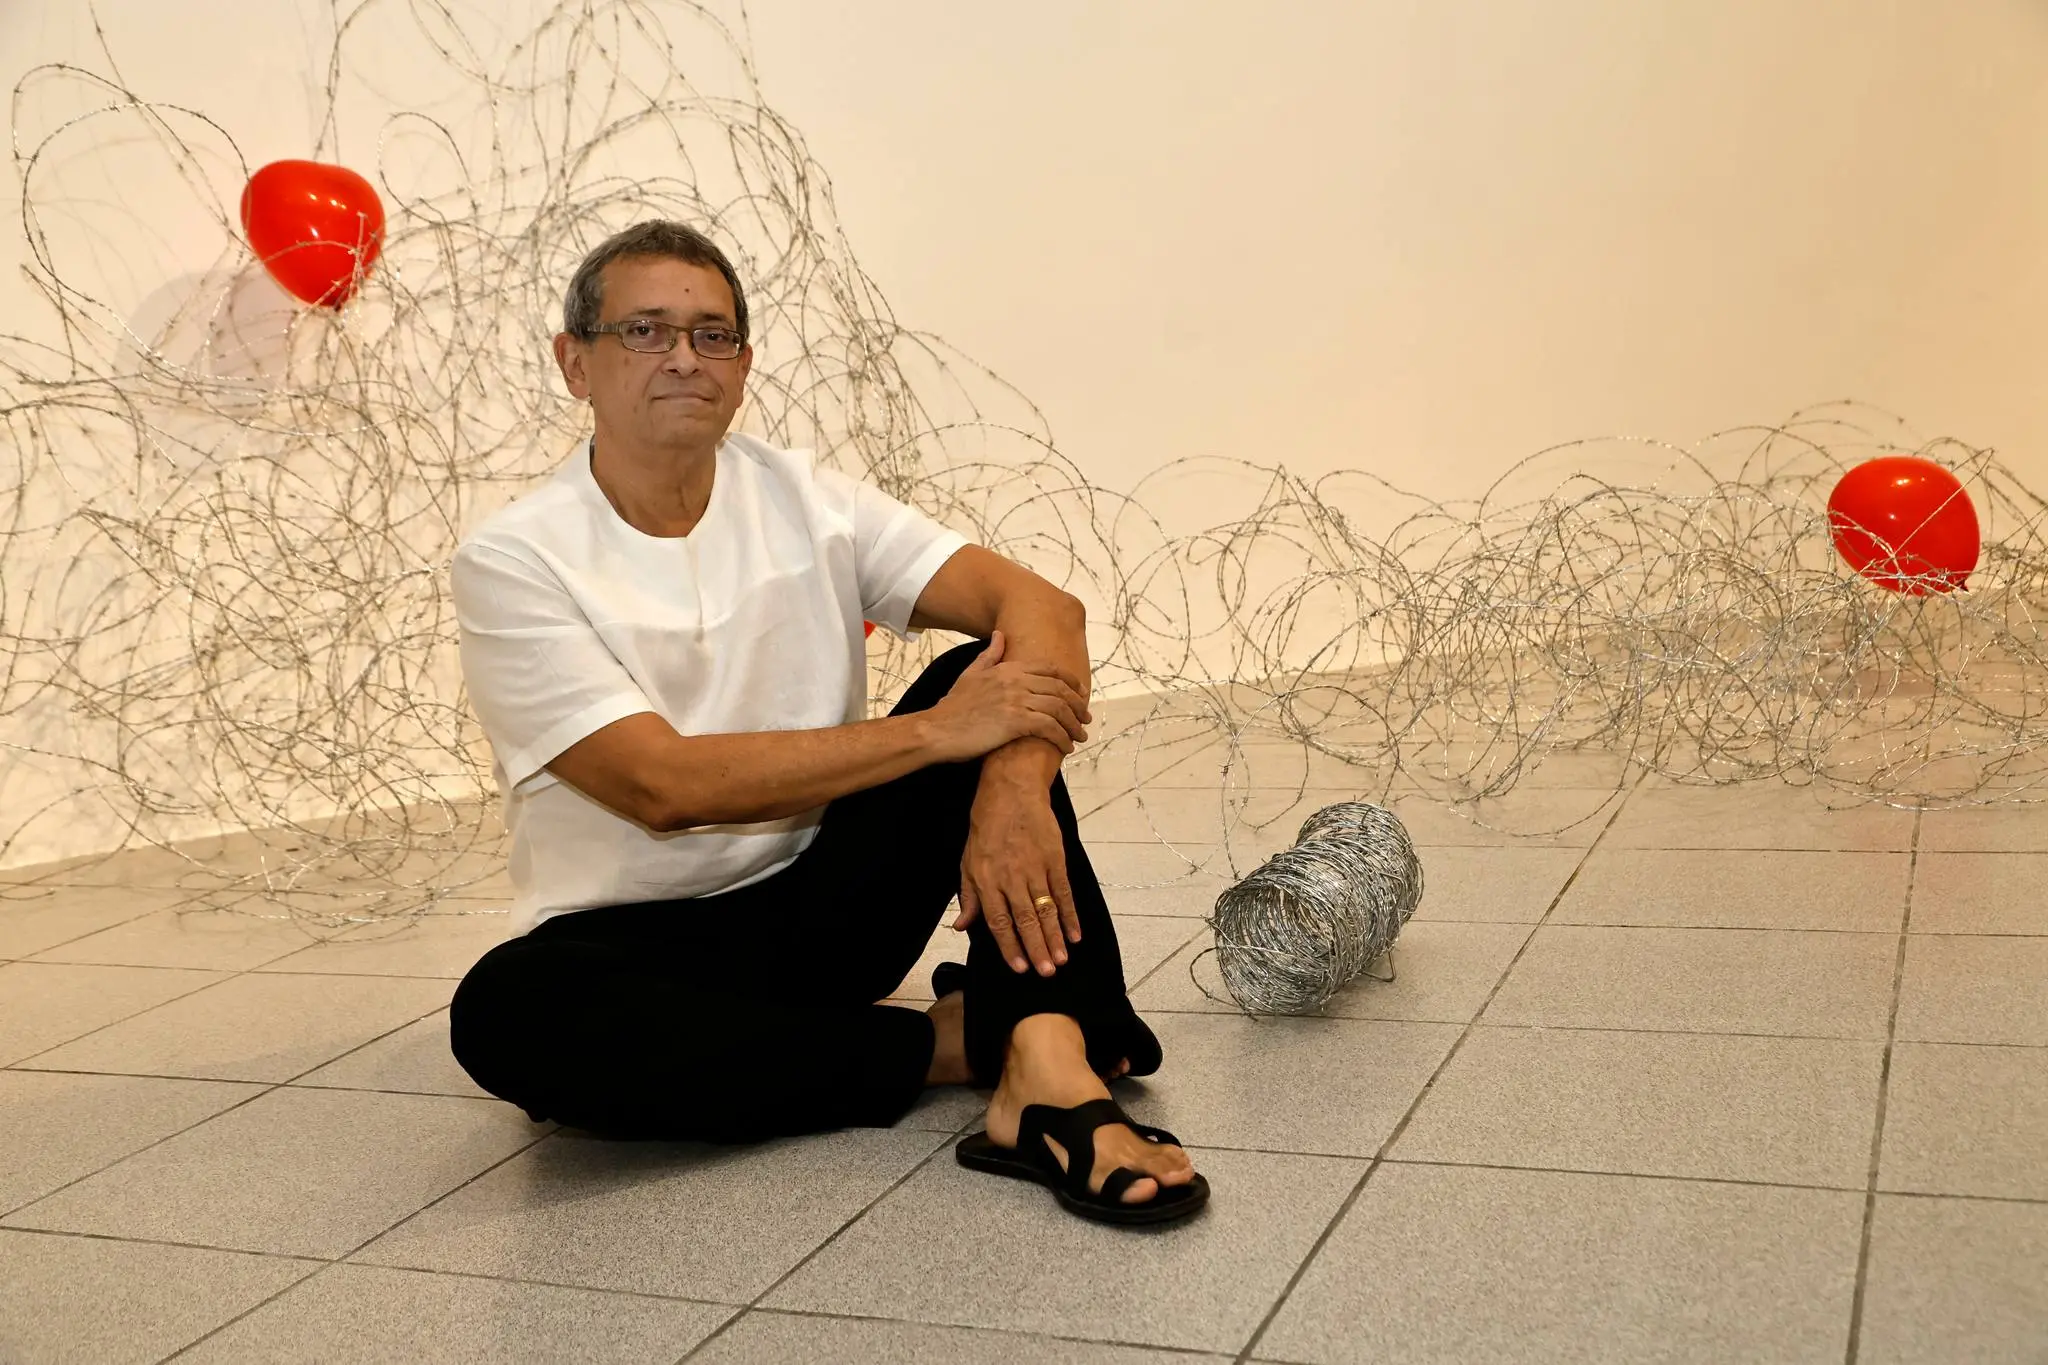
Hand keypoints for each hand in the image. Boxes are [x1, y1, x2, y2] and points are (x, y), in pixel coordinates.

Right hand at [919, 630, 1090, 763]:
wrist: (936, 730)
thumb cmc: (953, 707)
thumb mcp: (970, 674)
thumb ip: (989, 655)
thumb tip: (1000, 634)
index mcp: (1008, 668)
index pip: (1051, 669)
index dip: (1071, 681)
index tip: (1081, 694)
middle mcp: (1015, 681)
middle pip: (1061, 688)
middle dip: (1078, 704)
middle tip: (1086, 719)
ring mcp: (1016, 701)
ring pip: (1059, 709)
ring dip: (1074, 725)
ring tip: (1080, 737)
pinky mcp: (1015, 723)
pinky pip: (1050, 728)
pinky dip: (1062, 739)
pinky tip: (1066, 748)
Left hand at [954, 780, 1080, 974]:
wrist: (1012, 790)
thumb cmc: (986, 826)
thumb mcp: (968, 860)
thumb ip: (969, 897)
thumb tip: (961, 927)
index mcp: (987, 880)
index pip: (998, 921)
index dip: (1010, 946)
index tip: (1020, 967)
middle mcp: (1011, 877)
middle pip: (1025, 920)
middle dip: (1037, 949)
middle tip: (1047, 973)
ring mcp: (1035, 867)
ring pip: (1046, 910)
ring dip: (1055, 937)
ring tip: (1062, 959)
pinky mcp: (1055, 858)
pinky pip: (1063, 892)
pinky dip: (1070, 914)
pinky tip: (1075, 933)